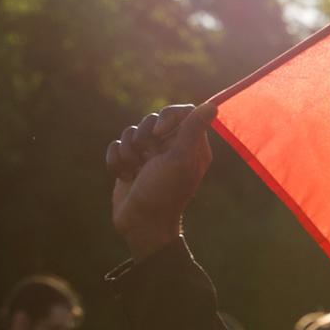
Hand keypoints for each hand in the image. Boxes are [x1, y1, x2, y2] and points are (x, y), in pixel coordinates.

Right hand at [106, 103, 216, 259]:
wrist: (141, 223)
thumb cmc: (164, 192)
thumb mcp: (180, 159)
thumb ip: (193, 130)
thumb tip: (213, 105)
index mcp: (192, 145)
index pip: (183, 111)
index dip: (167, 116)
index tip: (160, 132)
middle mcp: (172, 147)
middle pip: (153, 119)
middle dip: (143, 138)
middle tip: (148, 158)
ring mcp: (150, 155)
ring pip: (131, 132)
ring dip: (128, 152)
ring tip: (135, 172)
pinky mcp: (130, 162)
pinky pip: (116, 146)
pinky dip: (116, 160)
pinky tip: (124, 176)